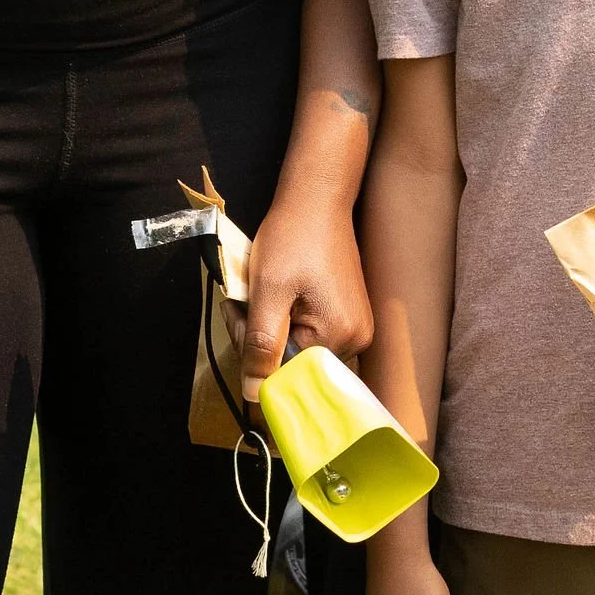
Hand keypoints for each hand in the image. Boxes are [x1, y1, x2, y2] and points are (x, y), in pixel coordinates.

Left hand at [240, 180, 373, 400]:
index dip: (253, 352)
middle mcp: (357, 340)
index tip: (237, 316)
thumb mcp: (268, 291)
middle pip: (294, 366)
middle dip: (260, 342)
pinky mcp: (348, 318)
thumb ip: (260, 344)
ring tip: (256, 298)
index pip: (286, 373)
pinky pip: (310, 337)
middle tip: (241, 304)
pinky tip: (276, 300)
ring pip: (299, 352)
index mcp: (340, 337)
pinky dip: (286, 324)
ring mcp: (355, 329)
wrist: (316, 201)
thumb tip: (253, 394)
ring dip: (271, 332)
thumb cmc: (293, 238)